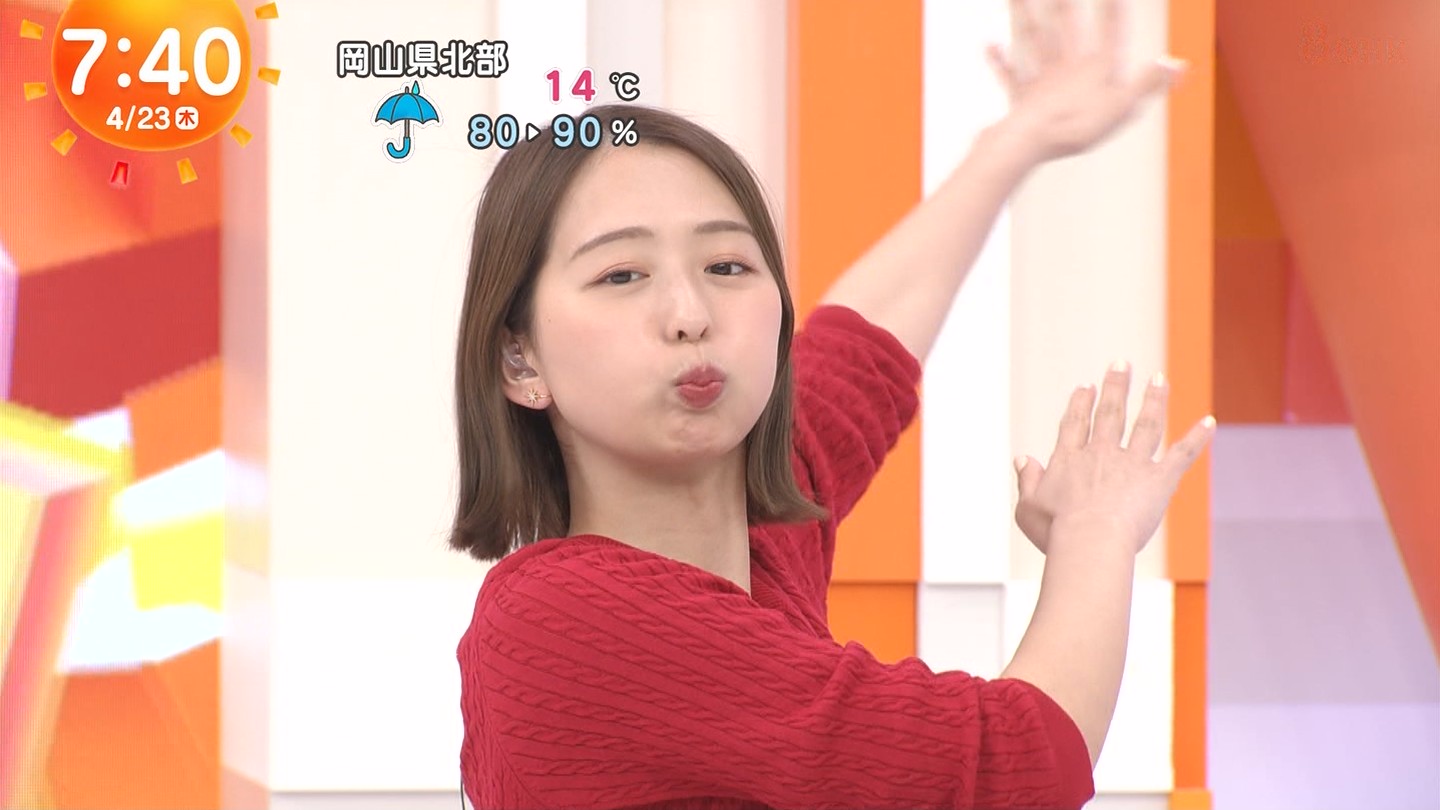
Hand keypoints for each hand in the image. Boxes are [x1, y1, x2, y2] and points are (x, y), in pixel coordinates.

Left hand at [985, 0, 1185, 162]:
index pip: (1112, 31)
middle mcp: (1068, 65)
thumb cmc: (1079, 127)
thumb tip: (1179, 63)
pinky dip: (998, 61)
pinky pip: (1009, 75)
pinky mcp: (1021, 97)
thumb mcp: (1125, 108)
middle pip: (1065, 24)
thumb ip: (1150, 83)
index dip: (1114, 9)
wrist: (1033, 141)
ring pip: (1033, 39)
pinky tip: (989, 44)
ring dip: (1024, 14)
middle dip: (1063, 2)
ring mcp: (1042, 79)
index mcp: (1096, 69)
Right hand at [1014, 362, 1214, 554]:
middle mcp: (1101, 454)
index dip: (1080, 404)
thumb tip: (1023, 458)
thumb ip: (1027, 480)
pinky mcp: (1158, 480)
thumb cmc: (1055, 532)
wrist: (1090, 542)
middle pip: (1109, 413)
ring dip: (1154, 399)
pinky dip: (1197, 438)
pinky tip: (1209, 421)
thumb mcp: (1027, 507)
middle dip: (1115, 386)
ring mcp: (1131, 464)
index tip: (1084, 387)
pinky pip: (1181, 455)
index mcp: (1068, 460)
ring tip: (1159, 378)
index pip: (1075, 424)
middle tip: (1121, 363)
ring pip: (1146, 424)